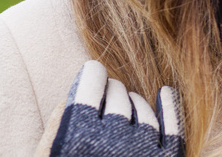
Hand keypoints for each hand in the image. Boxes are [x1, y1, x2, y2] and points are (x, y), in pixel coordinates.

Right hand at [49, 60, 184, 156]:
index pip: (92, 84)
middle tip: (106, 100)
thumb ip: (60, 121)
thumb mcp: (48, 153)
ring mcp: (142, 154)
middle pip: (118, 95)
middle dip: (111, 93)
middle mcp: (112, 145)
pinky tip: (165, 93)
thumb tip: (85, 83)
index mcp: (77, 139)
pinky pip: (173, 128)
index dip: (93, 75)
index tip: (94, 73)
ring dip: (134, 104)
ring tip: (123, 112)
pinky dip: (169, 108)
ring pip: (143, 109)